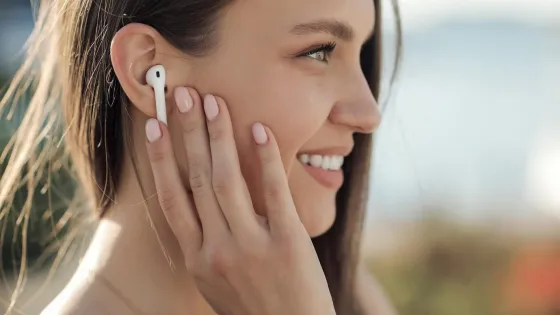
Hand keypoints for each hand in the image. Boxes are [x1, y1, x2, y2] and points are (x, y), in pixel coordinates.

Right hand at [144, 86, 335, 314]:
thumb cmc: (254, 306)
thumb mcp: (216, 282)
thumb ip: (205, 245)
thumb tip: (196, 205)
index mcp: (197, 259)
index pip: (171, 199)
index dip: (162, 158)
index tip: (155, 125)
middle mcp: (217, 250)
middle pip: (195, 180)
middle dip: (187, 133)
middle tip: (181, 94)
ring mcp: (251, 246)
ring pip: (226, 181)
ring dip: (218, 136)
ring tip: (213, 102)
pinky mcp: (287, 242)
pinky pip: (273, 192)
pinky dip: (265, 159)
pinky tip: (260, 130)